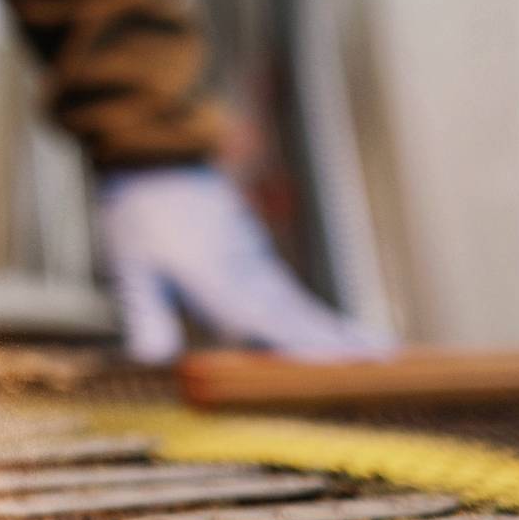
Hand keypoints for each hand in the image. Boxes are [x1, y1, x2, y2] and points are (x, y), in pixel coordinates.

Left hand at [96, 166, 387, 364]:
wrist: (155, 154)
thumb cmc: (139, 211)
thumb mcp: (129, 266)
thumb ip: (146, 312)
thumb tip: (151, 358)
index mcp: (218, 277)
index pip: (268, 321)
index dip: (304, 347)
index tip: (344, 365)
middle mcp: (246, 271)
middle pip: (299, 315)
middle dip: (342, 343)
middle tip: (389, 361)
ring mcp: (254, 261)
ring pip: (301, 304)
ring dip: (338, 330)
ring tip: (378, 352)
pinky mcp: (253, 255)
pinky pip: (290, 293)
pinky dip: (315, 314)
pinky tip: (330, 331)